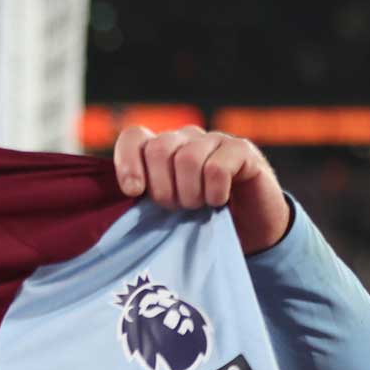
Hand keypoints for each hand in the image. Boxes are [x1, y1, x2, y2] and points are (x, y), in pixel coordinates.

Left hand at [111, 124, 290, 254]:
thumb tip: (118, 200)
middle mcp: (186, 138)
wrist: (252, 232)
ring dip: (190, 193)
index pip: (135, 137)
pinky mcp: (242, 150)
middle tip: (176, 209)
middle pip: (159, 149)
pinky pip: (218, 166)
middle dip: (163, 188)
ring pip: (188, 158)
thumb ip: (142, 200)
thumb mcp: (164, 213)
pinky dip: (215, 191)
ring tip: (198, 207)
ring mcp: (215, 140)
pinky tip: (219, 201)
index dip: (128, 162)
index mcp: (161, 150)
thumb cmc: (200, 222)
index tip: (133, 192)